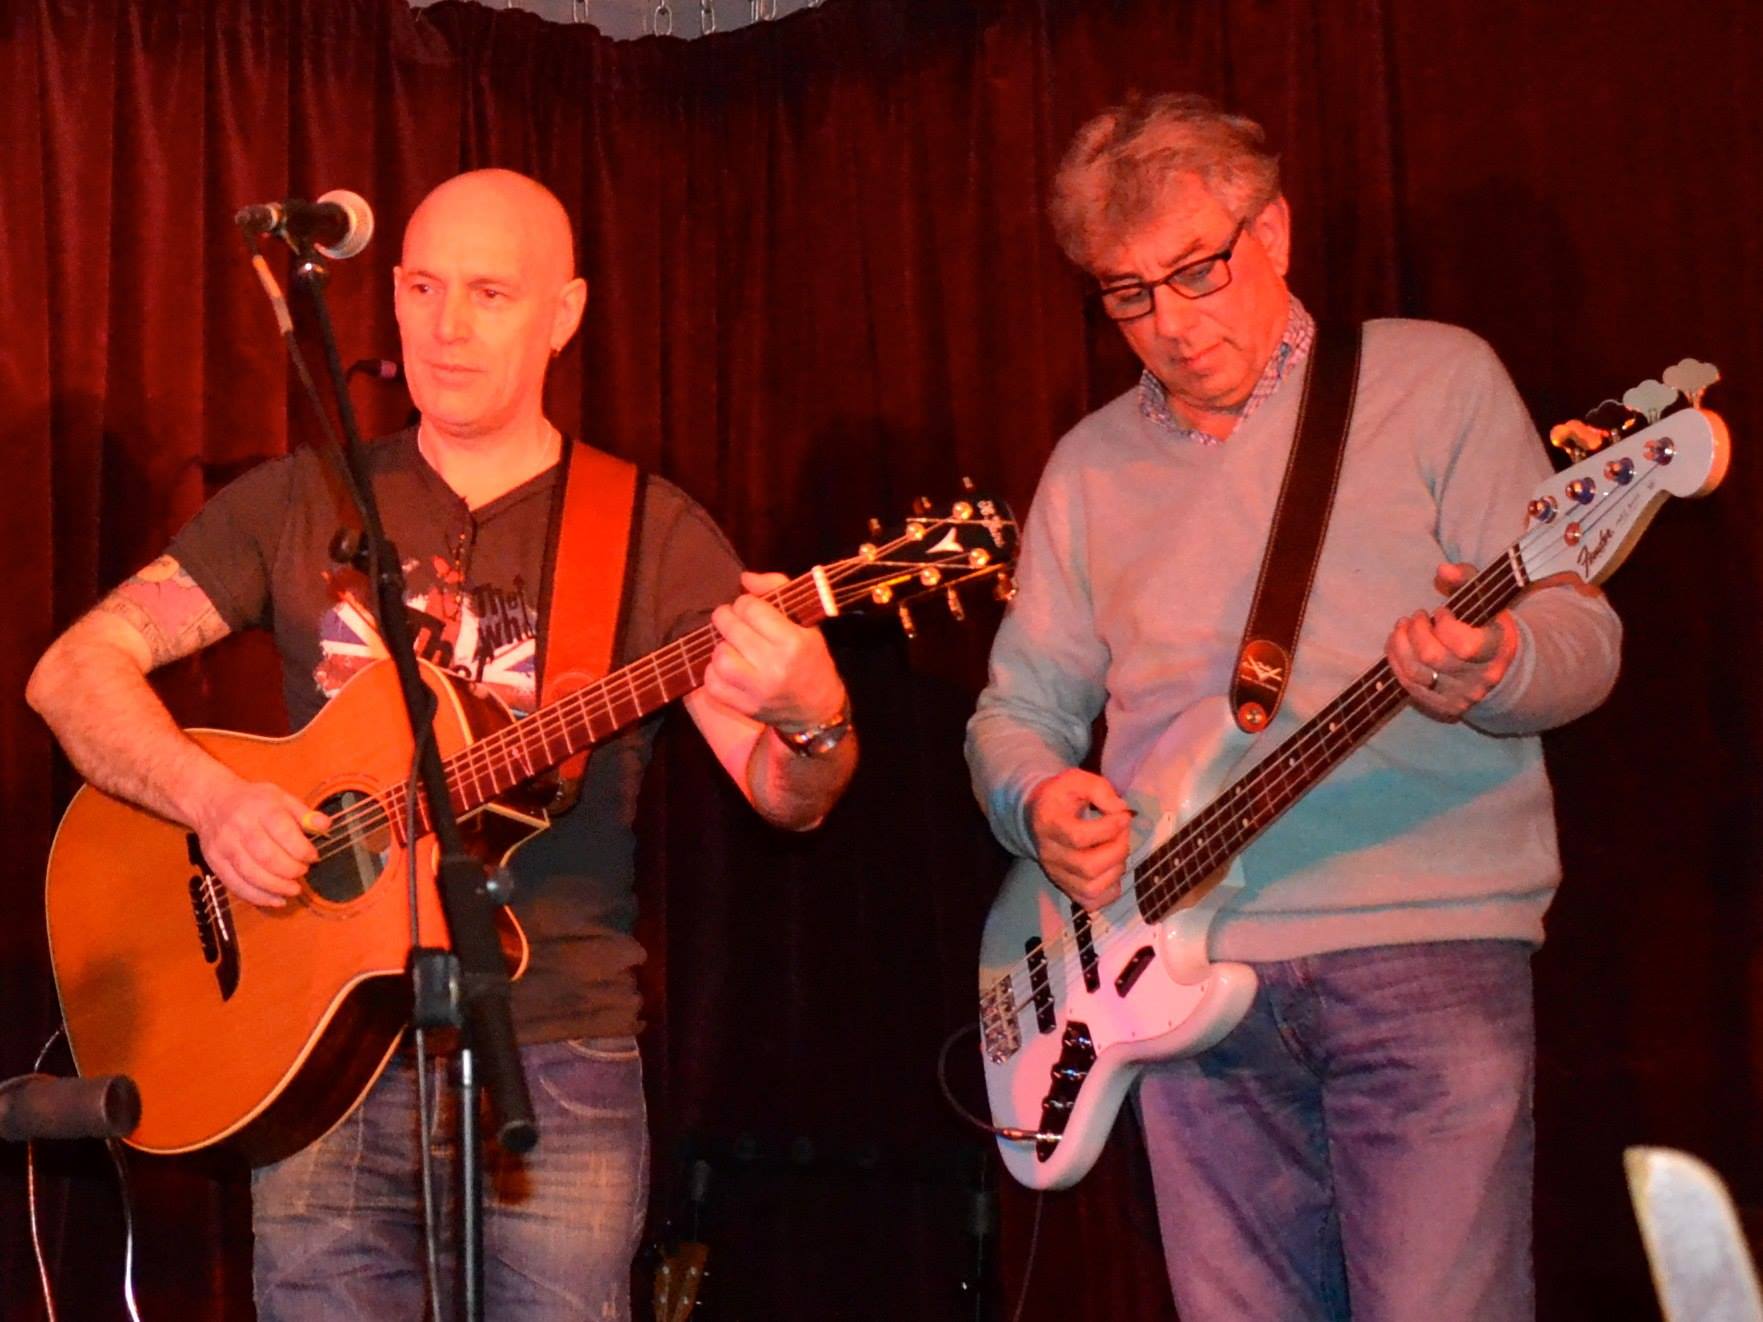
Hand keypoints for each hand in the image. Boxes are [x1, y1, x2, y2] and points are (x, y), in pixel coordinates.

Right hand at [190, 775, 328, 908]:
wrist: (212, 802)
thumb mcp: (281, 797)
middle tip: (303, 872)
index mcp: (261, 808)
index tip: (313, 857)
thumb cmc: (254, 801)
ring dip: (276, 887)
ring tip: (293, 889)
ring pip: (251, 874)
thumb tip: (325, 826)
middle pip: (267, 857)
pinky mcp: (215, 862)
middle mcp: (240, 827)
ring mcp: (225, 846)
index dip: (302, 850)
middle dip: (291, 870)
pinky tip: (275, 900)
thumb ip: (304, 813)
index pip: (283, 832)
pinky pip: (235, 885)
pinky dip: (258, 897)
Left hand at [704, 571, 846, 727]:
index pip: (751, 608)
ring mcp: (757, 690)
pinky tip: (727, 668)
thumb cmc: (811, 661)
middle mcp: (774, 666)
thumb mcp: (805, 623)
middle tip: (732, 620)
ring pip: (719, 656)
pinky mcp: (743, 707)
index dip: (745, 602)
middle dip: (727, 618)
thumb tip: (744, 578)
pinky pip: (712, 683)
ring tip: (732, 645)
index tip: (750, 608)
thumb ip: (777, 591)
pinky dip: (713, 672)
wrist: (816, 711)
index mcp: (793, 642)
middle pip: (731, 628)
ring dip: (721, 646)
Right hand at [1025, 768, 1132, 908]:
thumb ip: (1100, 789)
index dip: (1108, 829)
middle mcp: (1049, 854)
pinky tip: (1112, 870)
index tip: (1123, 816)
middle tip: (1123, 833)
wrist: (1037, 814)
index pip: (1078, 837)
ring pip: (1091, 888)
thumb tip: (1121, 810)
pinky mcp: (1065, 887)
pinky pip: (1090, 902)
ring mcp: (1056, 874)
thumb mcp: (1077, 779)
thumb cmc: (1061, 796)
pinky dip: (1109, 891)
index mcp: (1048, 823)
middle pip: (1087, 866)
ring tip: (1117, 851)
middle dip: (1117, 849)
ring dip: (1115, 870)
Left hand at [1386, 562, 1520, 720]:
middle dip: (1416, 632)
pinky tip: (1396, 644)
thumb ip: (1465, 578)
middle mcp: (1480, 678)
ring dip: (1400, 646)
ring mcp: (1461, 696)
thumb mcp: (1485, 597)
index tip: (1441, 612)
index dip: (1445, 626)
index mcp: (1497, 650)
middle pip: (1433, 658)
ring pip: (1416, 673)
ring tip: (1401, 627)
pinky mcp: (1443, 706)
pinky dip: (1396, 663)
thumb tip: (1442, 569)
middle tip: (1416, 617)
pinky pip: (1409, 687)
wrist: (1502, 668)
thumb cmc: (1487, 624)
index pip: (1465, 646)